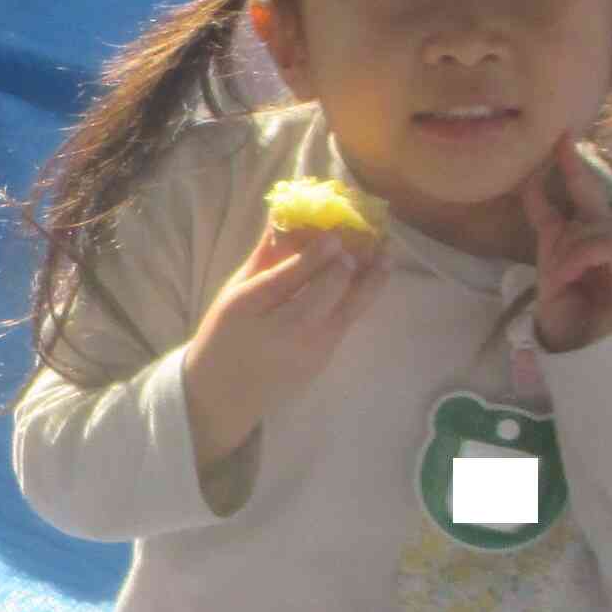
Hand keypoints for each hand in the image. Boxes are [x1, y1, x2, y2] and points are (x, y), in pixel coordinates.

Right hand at [177, 223, 386, 471]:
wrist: (224, 396)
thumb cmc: (223, 336)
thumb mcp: (235, 294)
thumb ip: (265, 257)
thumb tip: (285, 216)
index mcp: (259, 311)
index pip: (296, 275)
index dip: (321, 252)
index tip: (336, 233)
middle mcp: (293, 333)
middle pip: (334, 293)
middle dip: (356, 264)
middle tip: (375, 240)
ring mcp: (314, 351)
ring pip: (352, 309)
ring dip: (372, 281)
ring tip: (388, 256)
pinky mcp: (324, 361)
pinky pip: (347, 323)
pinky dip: (359, 298)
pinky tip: (368, 279)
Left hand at [522, 139, 611, 354]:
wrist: (601, 360)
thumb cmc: (576, 326)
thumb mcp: (551, 281)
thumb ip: (553, 245)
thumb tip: (551, 212)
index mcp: (587, 244)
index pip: (579, 197)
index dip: (567, 168)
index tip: (561, 138)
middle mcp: (611, 240)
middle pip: (588, 202)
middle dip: (571, 182)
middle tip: (558, 223)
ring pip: (591, 227)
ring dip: (567, 254)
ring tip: (560, 281)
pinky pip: (603, 246)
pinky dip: (579, 260)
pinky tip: (569, 278)